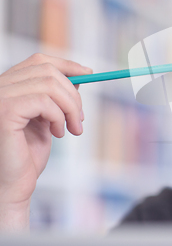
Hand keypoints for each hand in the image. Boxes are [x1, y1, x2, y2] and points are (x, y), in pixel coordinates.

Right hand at [0, 53, 91, 229]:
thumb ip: (56, 97)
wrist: (13, 185)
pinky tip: (58, 134)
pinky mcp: (4, 113)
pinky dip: (59, 116)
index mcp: (7, 86)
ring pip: (49, 85)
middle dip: (73, 93)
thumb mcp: (47, 118)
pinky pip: (43, 101)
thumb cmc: (27, 155)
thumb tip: (81, 75)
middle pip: (47, 70)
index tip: (89, 74)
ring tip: (72, 129)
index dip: (67, 64)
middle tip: (80, 118)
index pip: (38, 61)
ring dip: (70, 108)